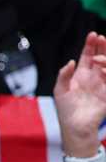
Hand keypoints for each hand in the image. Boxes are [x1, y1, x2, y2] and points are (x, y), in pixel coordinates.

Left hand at [54, 31, 105, 154]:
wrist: (75, 126)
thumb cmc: (66, 110)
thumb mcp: (60, 90)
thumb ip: (63, 75)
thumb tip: (71, 61)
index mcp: (81, 75)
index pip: (88, 56)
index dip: (90, 45)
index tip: (92, 35)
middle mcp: (93, 77)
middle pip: (100, 57)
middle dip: (101, 46)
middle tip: (100, 38)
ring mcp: (102, 83)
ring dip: (105, 59)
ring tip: (98, 60)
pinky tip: (102, 69)